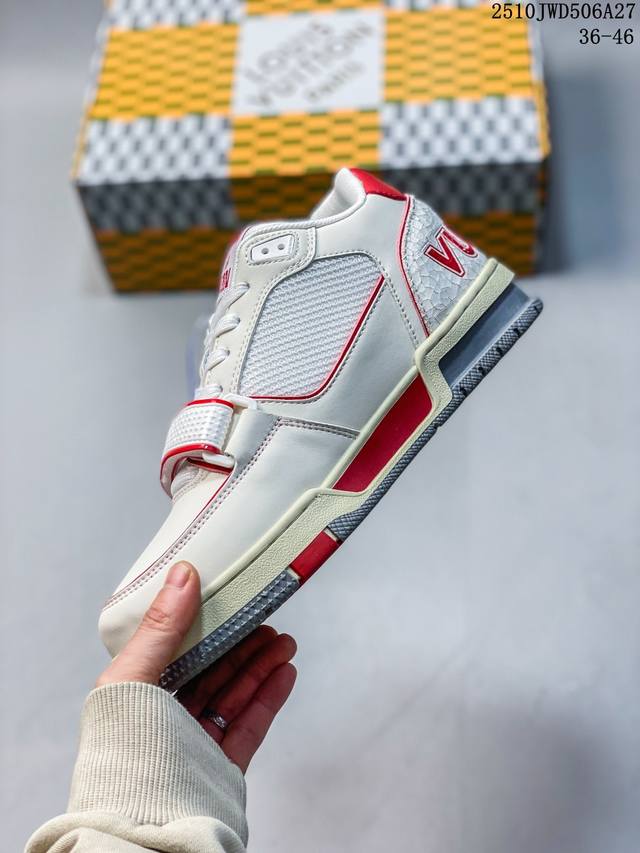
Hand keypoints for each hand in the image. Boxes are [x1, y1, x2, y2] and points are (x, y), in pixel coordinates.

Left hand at [97, 561, 296, 771]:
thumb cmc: (127, 755)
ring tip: (284, 643)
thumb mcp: (135, 678)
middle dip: (241, 645)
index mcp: (134, 696)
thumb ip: (162, 628)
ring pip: (233, 696)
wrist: (149, 828)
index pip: (173, 652)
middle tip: (266, 621)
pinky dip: (268, 697)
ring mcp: (193, 745)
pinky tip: (284, 674)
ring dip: (260, 667)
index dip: (203, 626)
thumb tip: (182, 577)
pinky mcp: (219, 767)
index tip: (229, 603)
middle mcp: (163, 720)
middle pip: (210, 673)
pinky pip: (249, 725)